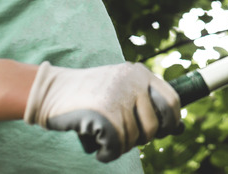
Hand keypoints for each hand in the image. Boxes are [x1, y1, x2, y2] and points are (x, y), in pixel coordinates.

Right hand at [24, 61, 180, 162]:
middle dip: (143, 137)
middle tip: (126, 136)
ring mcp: (119, 98)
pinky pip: (118, 147)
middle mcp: (133, 82)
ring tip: (105, 136)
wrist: (50, 91)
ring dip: (120, 145)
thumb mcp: (120, 88)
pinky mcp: (105, 115)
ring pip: (134, 139)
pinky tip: (100, 149)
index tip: (163, 130)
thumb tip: (178, 128)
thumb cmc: (87, 94)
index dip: (171, 120)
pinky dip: (109, 153)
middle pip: (155, 125)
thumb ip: (145, 102)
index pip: (172, 100)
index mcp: (140, 73)